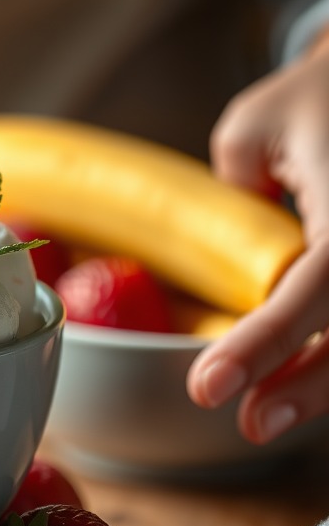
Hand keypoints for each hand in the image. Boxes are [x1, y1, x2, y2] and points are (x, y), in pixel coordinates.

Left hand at [187, 39, 328, 443]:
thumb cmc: (314, 100)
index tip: (209, 387)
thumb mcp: (253, 128)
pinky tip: (302, 387)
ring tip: (265, 418)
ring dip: (327, 386)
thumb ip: (231, 198)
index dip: (267, 341)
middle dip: (310, 387)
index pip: (322, 281)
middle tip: (249, 424)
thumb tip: (228, 265)